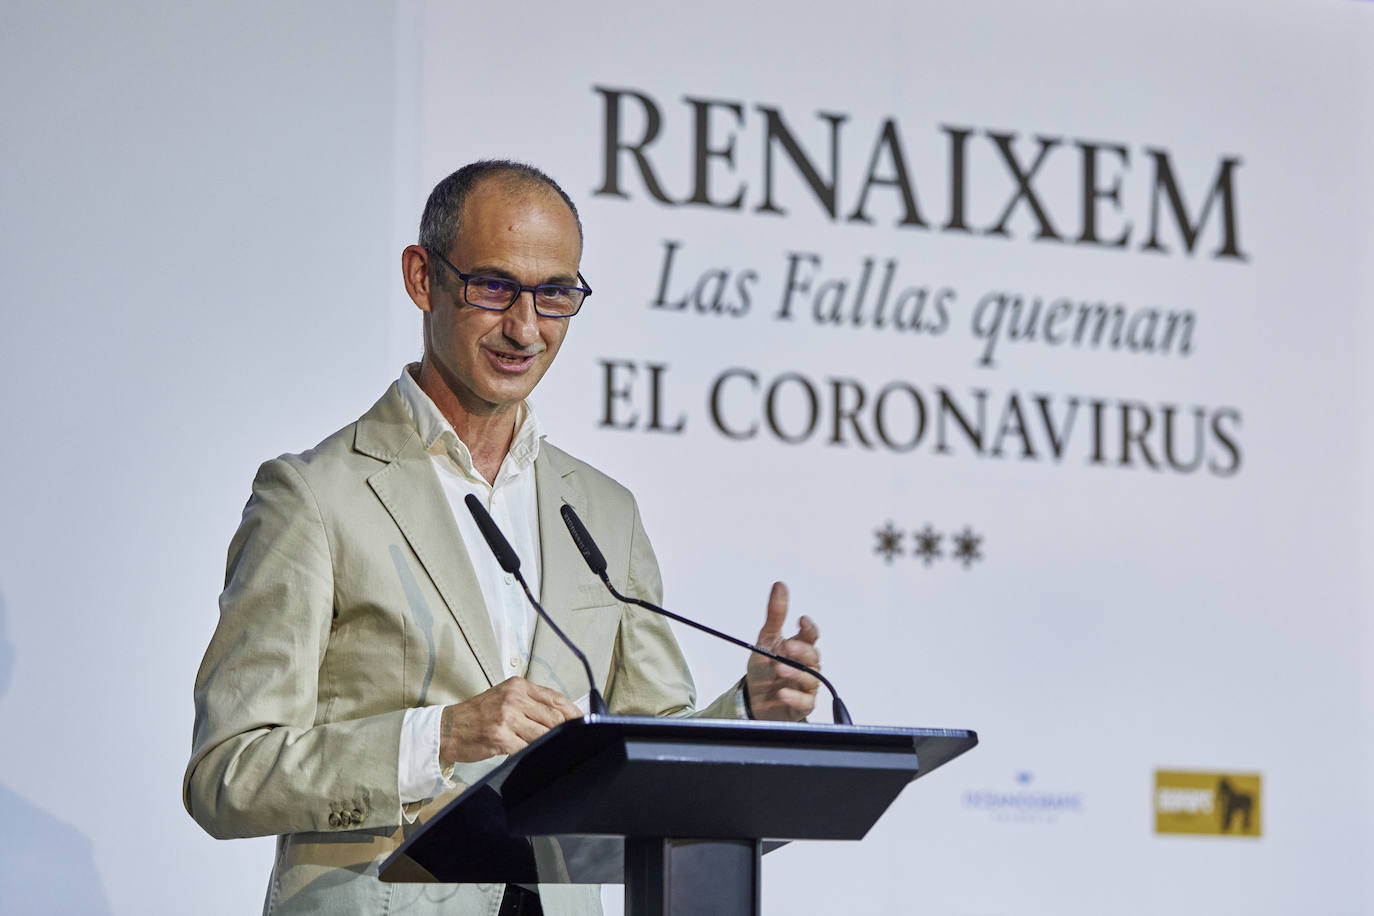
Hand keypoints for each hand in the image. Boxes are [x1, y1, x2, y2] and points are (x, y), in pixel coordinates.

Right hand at [438, 677, 580, 762]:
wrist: (447, 728)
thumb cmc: (478, 714)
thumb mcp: (505, 697)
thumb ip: (531, 703)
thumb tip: (562, 716)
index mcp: (518, 686)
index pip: (556, 698)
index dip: (573, 712)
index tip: (583, 722)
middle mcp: (513, 699)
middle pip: (554, 716)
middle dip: (566, 730)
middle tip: (574, 739)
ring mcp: (507, 718)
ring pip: (543, 733)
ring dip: (550, 743)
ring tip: (555, 748)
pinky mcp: (501, 738)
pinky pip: (527, 748)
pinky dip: (534, 752)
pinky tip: (535, 754)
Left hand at [744, 582, 820, 720]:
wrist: (754, 700)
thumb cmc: (765, 669)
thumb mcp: (766, 640)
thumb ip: (775, 614)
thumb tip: (780, 586)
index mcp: (799, 648)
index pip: (810, 636)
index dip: (808, 628)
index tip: (801, 620)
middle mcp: (806, 666)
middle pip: (812, 656)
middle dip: (801, 651)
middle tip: (787, 647)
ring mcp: (805, 687)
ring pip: (810, 679)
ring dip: (796, 673)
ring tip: (779, 669)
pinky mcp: (801, 705)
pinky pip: (805, 702)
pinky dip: (795, 697)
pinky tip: (782, 693)